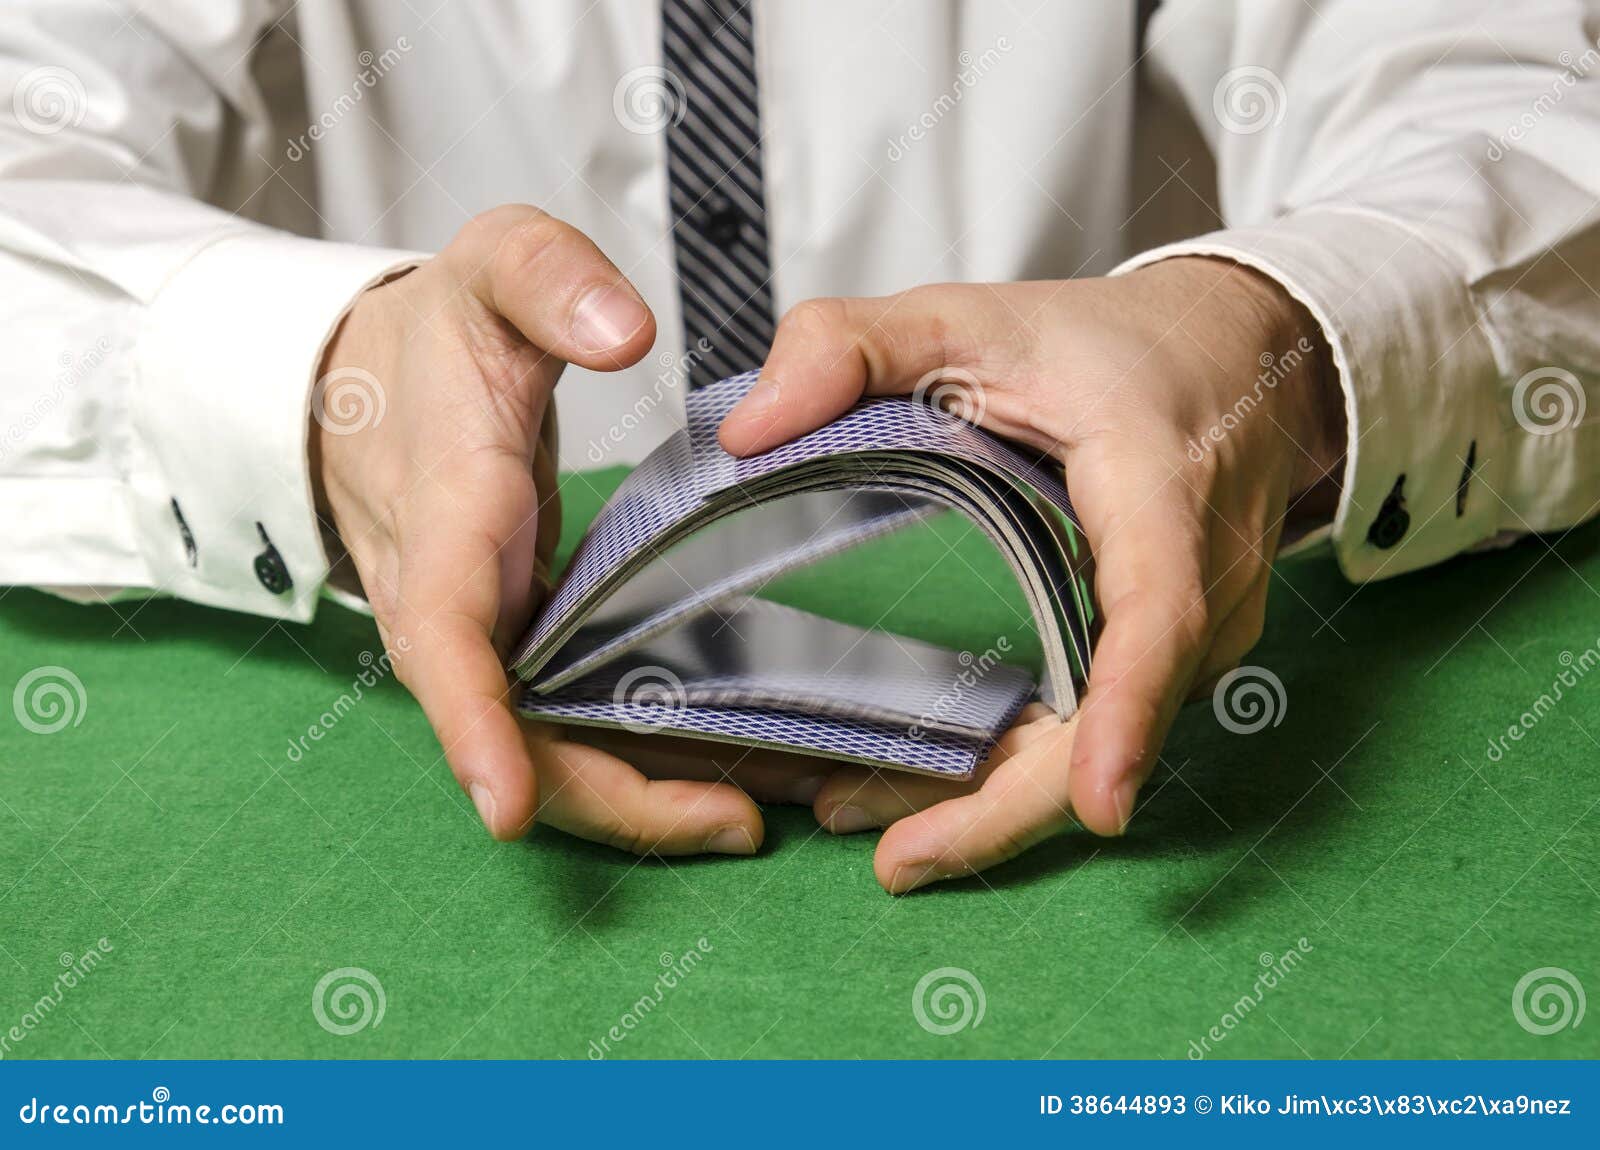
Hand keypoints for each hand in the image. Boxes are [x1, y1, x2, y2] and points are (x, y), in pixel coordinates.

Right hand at [313, 205, 764, 853]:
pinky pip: (564, 716)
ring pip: (541, 741)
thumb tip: (626, 334)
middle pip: (510, 728)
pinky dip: (634, 753)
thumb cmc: (437, 331)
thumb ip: (550, 280)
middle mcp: (450, 598)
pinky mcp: (513, 639)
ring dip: (637, 793)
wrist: (366, 381)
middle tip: (735, 826)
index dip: (474, 724)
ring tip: (755, 816)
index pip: (443, 631)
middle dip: (606, 796)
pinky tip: (722, 769)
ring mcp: (481, 631)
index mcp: (446, 511)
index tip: (509, 806)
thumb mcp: (493, 265)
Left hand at [718, 258, 1345, 891]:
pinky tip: (922, 787)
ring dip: (996, 802)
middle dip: (1013, 811)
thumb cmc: (1106, 347)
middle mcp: (1200, 583)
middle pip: (1121, 727)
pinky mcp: (1175, 660)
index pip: (1156, 609)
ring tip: (865, 821)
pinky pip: (1100, 732)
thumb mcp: (971, 317)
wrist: (1238, 359)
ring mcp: (1198, 633)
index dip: (1129, 709)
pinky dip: (1015, 772)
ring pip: (1103, 747)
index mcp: (1157, 489)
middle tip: (891, 857)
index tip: (1101, 804)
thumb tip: (746, 431)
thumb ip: (849, 345)